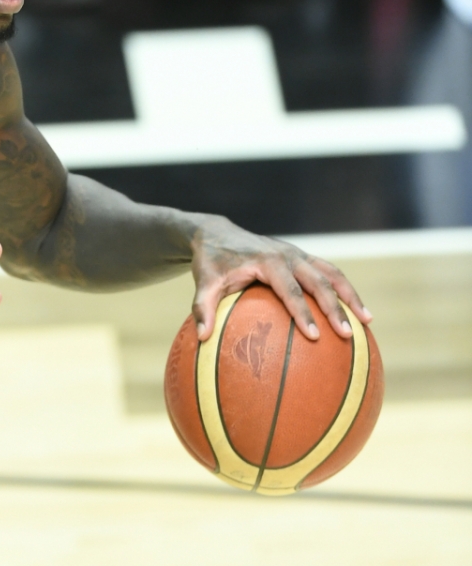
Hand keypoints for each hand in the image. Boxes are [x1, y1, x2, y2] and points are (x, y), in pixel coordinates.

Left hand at [190, 215, 371, 341]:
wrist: (217, 233)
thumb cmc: (211, 261)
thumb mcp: (204, 282)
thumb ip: (202, 307)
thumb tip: (201, 337)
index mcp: (267, 260)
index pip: (289, 289)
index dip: (302, 312)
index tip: (313, 336)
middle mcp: (288, 255)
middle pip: (319, 281)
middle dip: (335, 308)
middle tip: (347, 335)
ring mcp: (298, 254)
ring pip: (332, 274)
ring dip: (350, 296)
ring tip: (367, 322)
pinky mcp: (303, 258)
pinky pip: (330, 273)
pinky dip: (345, 291)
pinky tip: (355, 313)